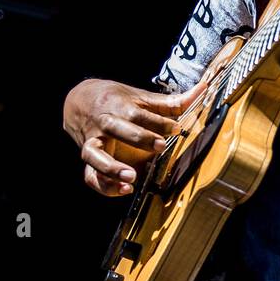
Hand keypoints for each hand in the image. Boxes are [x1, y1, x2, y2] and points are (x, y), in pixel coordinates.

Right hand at [63, 78, 205, 195]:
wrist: (78, 101)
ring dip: (111, 168)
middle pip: (117, 128)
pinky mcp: (88, 159)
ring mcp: (93, 143)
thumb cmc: (115, 100)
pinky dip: (105, 186)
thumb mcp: (141, 97)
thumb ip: (171, 102)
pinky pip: (91, 176)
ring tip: (132, 178)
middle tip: (160, 146)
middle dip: (138, 137)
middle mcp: (103, 124)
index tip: (176, 128)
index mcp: (118, 106)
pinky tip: (125, 190)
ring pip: (95, 155)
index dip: (157, 121)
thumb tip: (202, 90)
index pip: (137, 113)